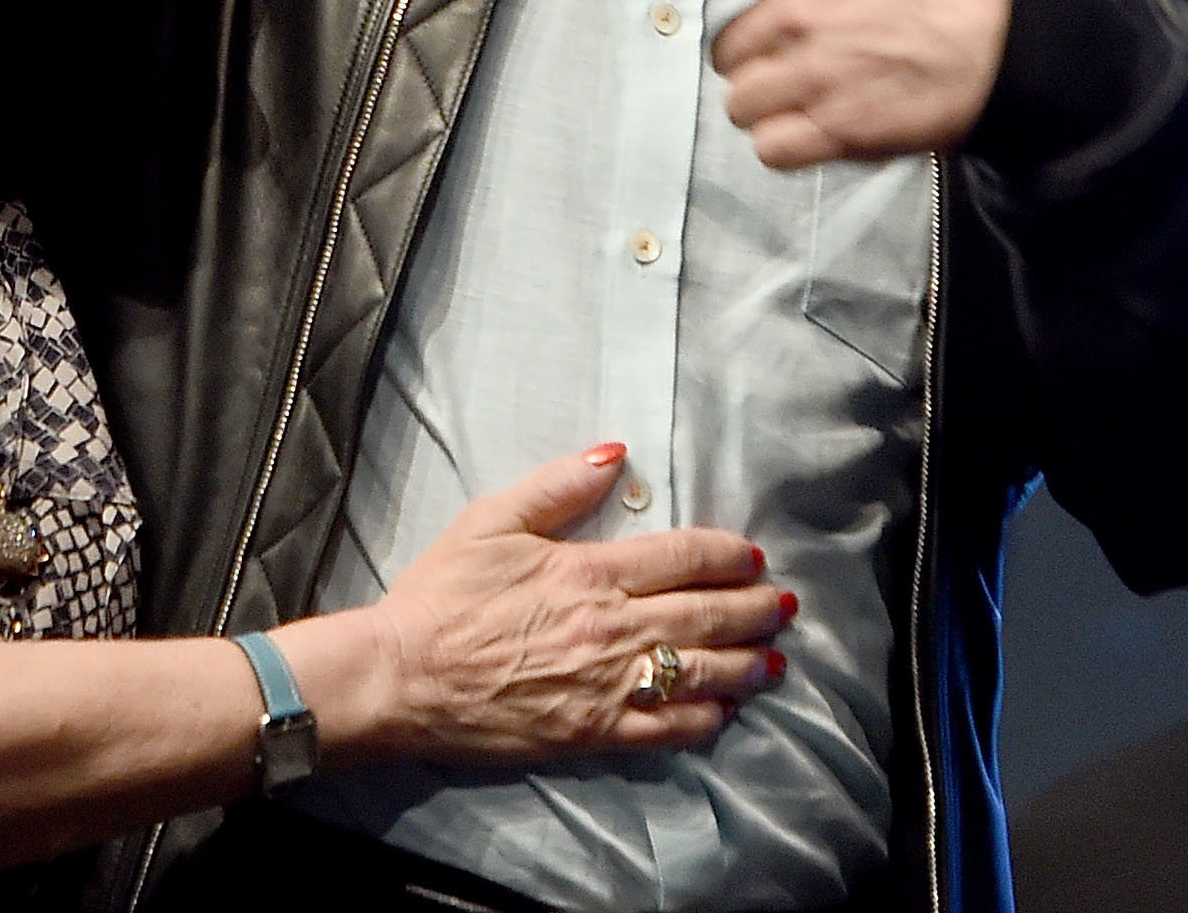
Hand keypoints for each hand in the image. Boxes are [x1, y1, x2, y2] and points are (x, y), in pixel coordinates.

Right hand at [343, 445, 786, 762]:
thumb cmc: (440, 596)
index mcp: (589, 570)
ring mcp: (607, 684)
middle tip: (786, 606)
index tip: (753, 556)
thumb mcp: (490, 521)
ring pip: (700, 672)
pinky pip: (667, 729)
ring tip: (775, 660)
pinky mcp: (593, 733)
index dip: (728, 555)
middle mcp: (610, 627)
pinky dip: (705, 721)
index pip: (683, 557)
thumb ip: (557, 487)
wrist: (401, 676)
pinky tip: (725, 713)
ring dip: (747, 665)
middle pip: (706, 614)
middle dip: (756, 609)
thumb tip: (615, 454)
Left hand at [554, 0, 1010, 169]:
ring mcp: (811, 65)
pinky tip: (841, 124)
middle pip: (724, 53)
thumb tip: (766, 15)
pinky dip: (793, 147)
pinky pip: (769, 149)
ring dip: (777, 109)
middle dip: (762, 64)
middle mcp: (794, 3)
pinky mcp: (833, 124)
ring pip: (741, 105)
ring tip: (840, 89)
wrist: (1012, 39)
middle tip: (825, 57)